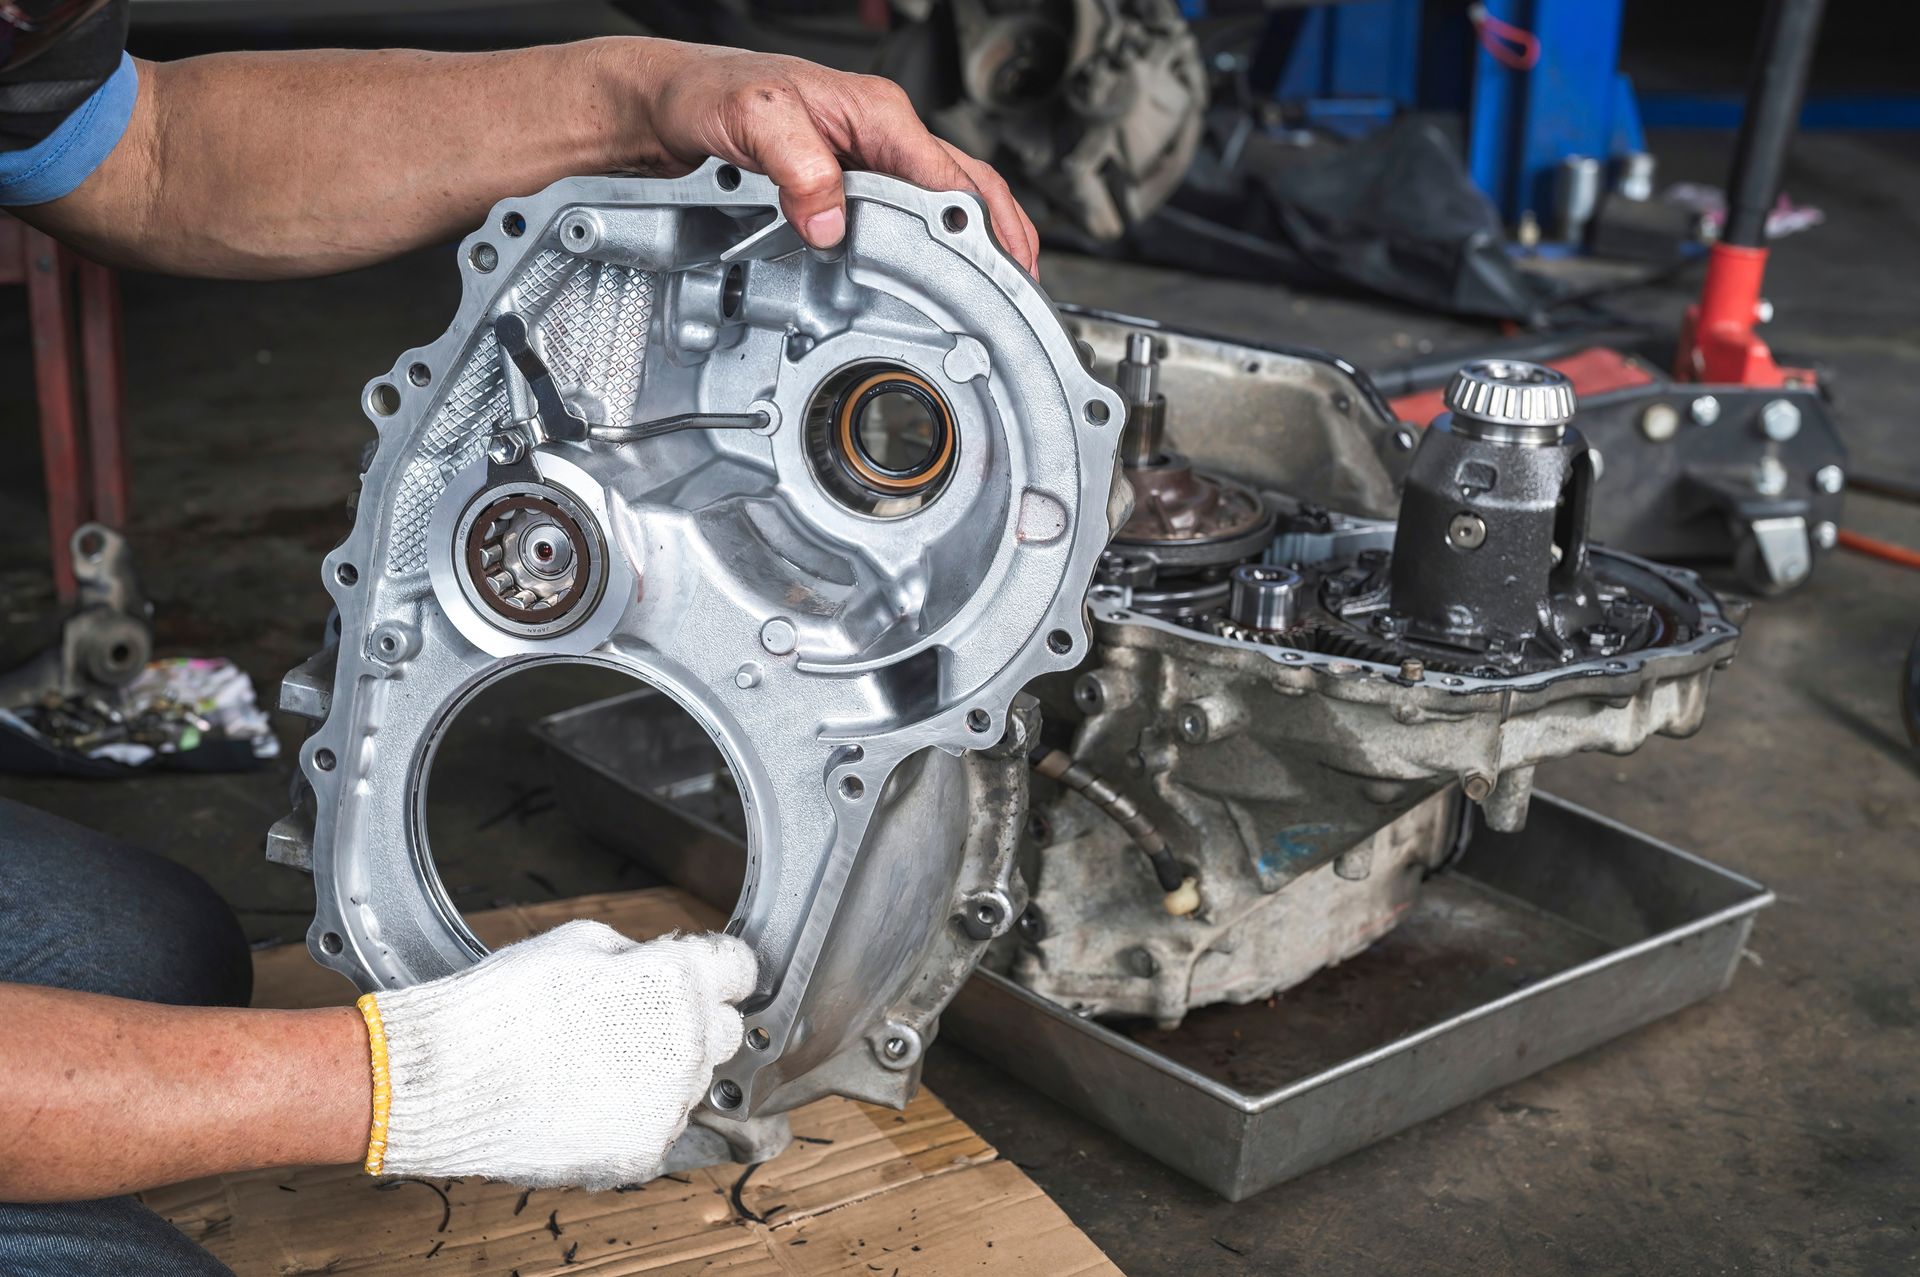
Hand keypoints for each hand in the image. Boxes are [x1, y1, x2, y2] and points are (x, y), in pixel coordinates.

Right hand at [359, 920, 755, 1188]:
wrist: (449, 1082)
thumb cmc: (505, 1004)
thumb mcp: (577, 941)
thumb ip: (639, 955)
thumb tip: (662, 965)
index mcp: (676, 982)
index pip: (739, 969)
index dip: (717, 968)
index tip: (706, 975)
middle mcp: (686, 1044)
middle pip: (722, 1030)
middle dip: (692, 1021)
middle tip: (637, 1021)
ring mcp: (668, 1104)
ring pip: (690, 1082)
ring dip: (661, 1071)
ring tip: (594, 1064)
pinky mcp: (645, 1150)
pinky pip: (659, 1125)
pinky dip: (633, 1114)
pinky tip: (585, 1100)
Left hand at [625, 39, 1039, 274]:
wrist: (667, 102)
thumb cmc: (707, 94)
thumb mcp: (752, 120)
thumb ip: (798, 168)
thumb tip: (833, 223)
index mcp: (874, 113)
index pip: (950, 177)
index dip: (983, 229)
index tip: (1003, 272)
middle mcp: (882, 133)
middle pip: (970, 188)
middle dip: (1006, 240)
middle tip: (1023, 295)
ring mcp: (870, 158)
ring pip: (947, 202)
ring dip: (978, 244)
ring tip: (1001, 292)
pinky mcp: (852, 181)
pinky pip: (911, 214)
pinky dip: (938, 245)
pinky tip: (944, 275)